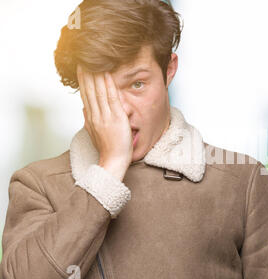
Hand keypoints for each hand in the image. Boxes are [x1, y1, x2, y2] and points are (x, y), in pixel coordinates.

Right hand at [77, 65, 132, 180]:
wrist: (112, 161)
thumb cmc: (107, 149)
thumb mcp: (94, 132)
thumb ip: (89, 119)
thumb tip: (84, 109)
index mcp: (90, 118)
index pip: (86, 95)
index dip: (83, 80)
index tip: (81, 68)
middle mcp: (95, 115)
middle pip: (89, 90)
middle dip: (86, 73)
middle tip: (83, 58)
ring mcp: (105, 116)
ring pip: (98, 91)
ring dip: (96, 75)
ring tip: (93, 61)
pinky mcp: (115, 118)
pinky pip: (111, 98)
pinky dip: (109, 85)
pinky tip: (107, 74)